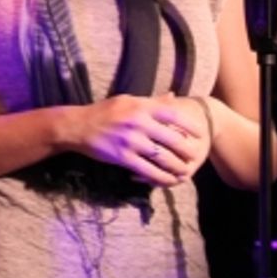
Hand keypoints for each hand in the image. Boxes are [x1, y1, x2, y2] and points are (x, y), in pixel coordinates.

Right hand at [72, 93, 209, 186]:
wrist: (77, 126)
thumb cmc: (105, 111)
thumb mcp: (128, 101)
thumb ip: (152, 101)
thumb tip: (174, 96)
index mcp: (140, 106)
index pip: (173, 114)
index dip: (190, 125)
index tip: (199, 134)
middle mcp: (137, 122)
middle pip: (172, 139)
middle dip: (187, 151)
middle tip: (194, 157)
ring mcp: (130, 140)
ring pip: (163, 158)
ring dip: (177, 168)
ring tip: (184, 172)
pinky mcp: (122, 157)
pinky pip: (148, 171)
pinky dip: (161, 178)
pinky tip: (168, 181)